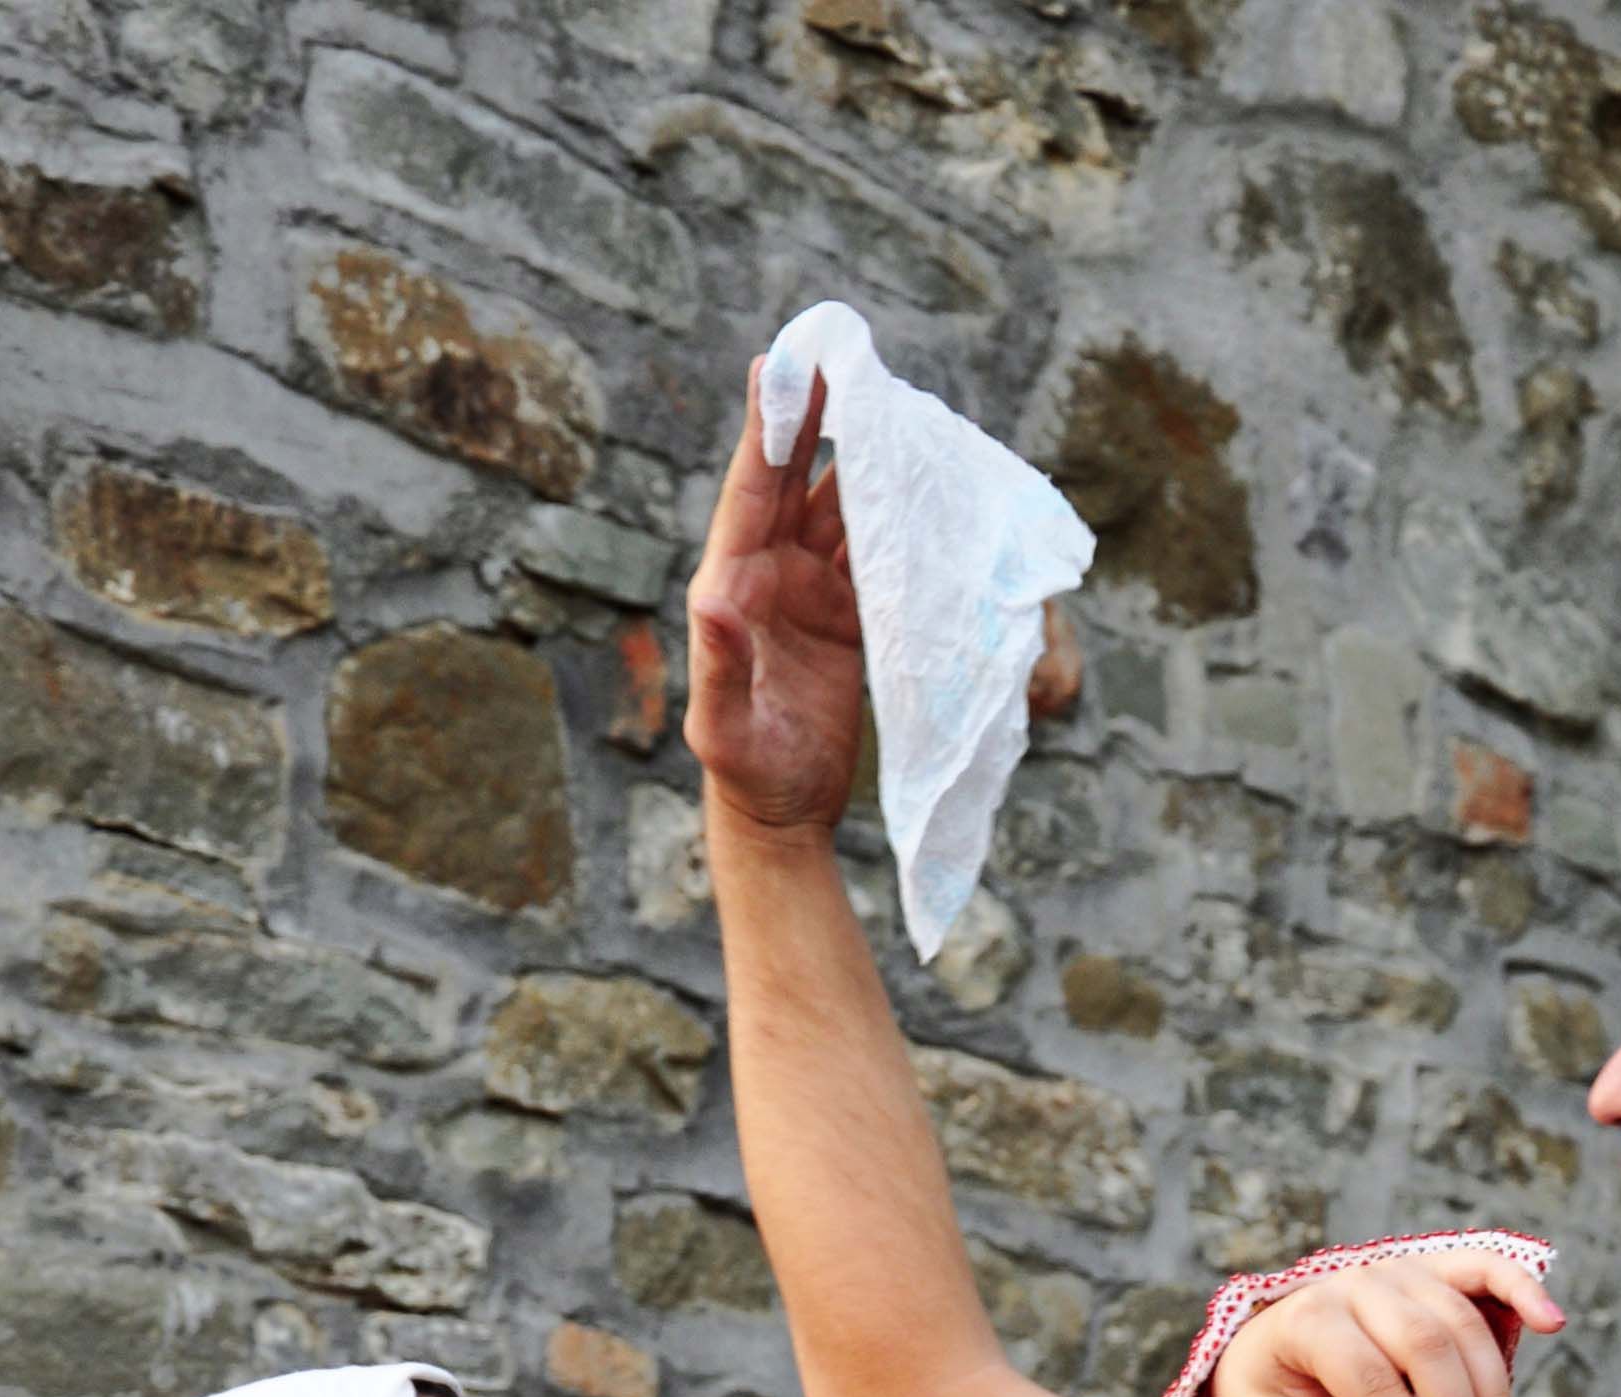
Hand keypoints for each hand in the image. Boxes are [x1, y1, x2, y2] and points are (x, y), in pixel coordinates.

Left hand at [685, 365, 866, 840]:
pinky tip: (911, 479)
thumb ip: (715, 664)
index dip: (767, 428)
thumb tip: (709, 599)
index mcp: (732, 585)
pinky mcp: (844, 617)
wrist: (781, 818)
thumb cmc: (745, 777)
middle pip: (793, 480)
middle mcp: (767, 575)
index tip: (778, 365)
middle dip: (812, 416)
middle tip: (833, 353)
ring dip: (858, 458)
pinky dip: (888, 514)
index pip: (752, 491)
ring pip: (835, 507)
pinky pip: (869, 551)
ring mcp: (807, 592)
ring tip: (886, 403)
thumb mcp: (721, 727)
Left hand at [1210, 1245, 1565, 1396]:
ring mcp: (1399, 1270)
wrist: (1275, 1346)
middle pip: (1426, 1345)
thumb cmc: (1273, 1393)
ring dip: (1492, 1391)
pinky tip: (1552, 1323)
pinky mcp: (1432, 1270)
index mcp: (1309, 1319)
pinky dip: (1523, 1289)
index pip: (1371, 1380)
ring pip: (1463, 1322)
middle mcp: (1357, 1283)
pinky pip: (1485, 1268)